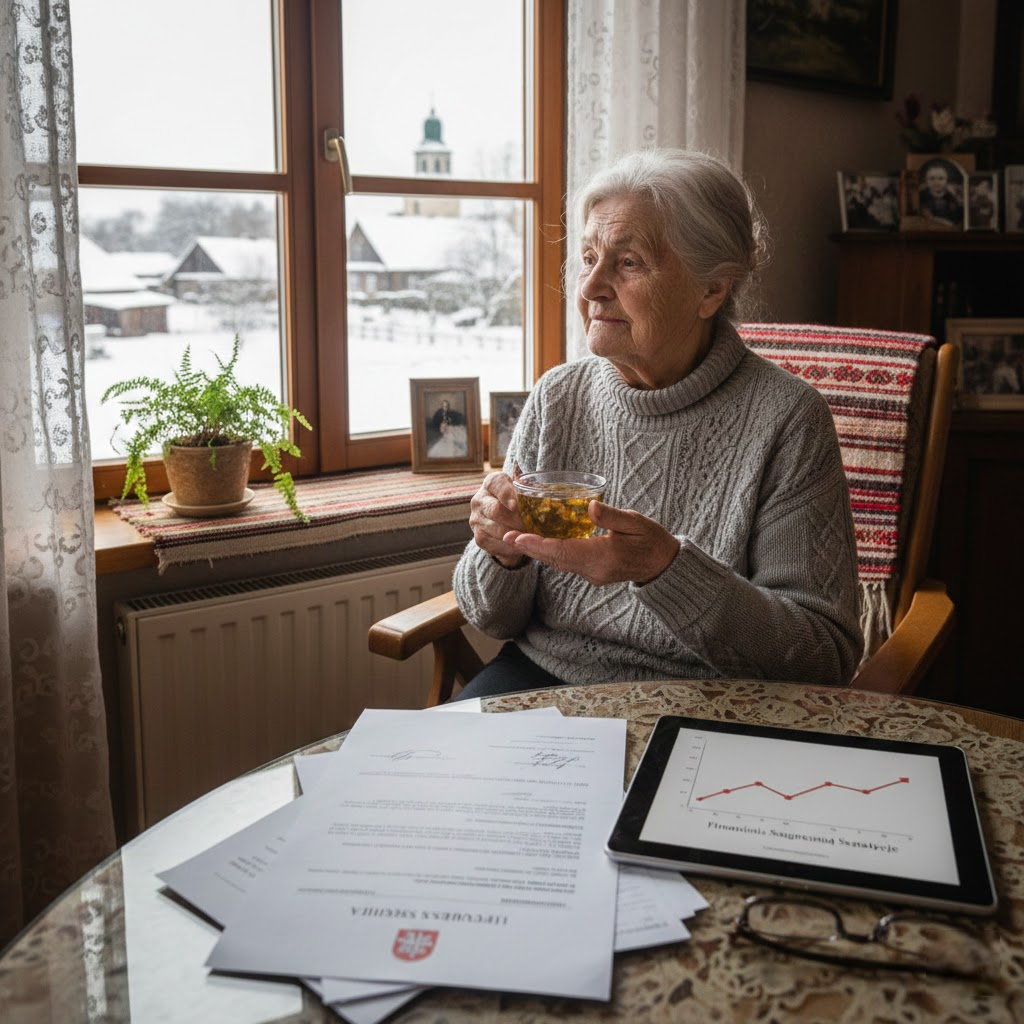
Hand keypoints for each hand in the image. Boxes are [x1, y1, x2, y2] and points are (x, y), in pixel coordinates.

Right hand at [469, 471, 528, 568]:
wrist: (507, 521)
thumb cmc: (519, 502)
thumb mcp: (524, 491)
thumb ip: (528, 490)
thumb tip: (538, 493)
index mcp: (491, 483)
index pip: (497, 485)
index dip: (507, 495)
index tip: (516, 505)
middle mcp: (479, 500)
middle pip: (496, 510)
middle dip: (517, 520)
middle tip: (532, 526)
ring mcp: (476, 520)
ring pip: (497, 530)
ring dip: (516, 535)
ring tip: (531, 537)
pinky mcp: (479, 538)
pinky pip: (496, 544)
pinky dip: (511, 547)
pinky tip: (521, 545)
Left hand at [503, 501, 679, 585]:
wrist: (665, 566)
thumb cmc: (652, 540)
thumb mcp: (635, 522)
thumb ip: (611, 515)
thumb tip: (589, 506)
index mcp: (602, 557)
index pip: (562, 551)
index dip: (537, 545)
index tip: (517, 538)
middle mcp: (593, 570)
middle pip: (555, 559)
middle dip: (531, 548)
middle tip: (507, 536)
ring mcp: (593, 574)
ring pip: (559, 563)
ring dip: (539, 552)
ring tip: (518, 539)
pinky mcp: (594, 573)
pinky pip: (567, 564)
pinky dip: (552, 553)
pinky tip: (543, 543)